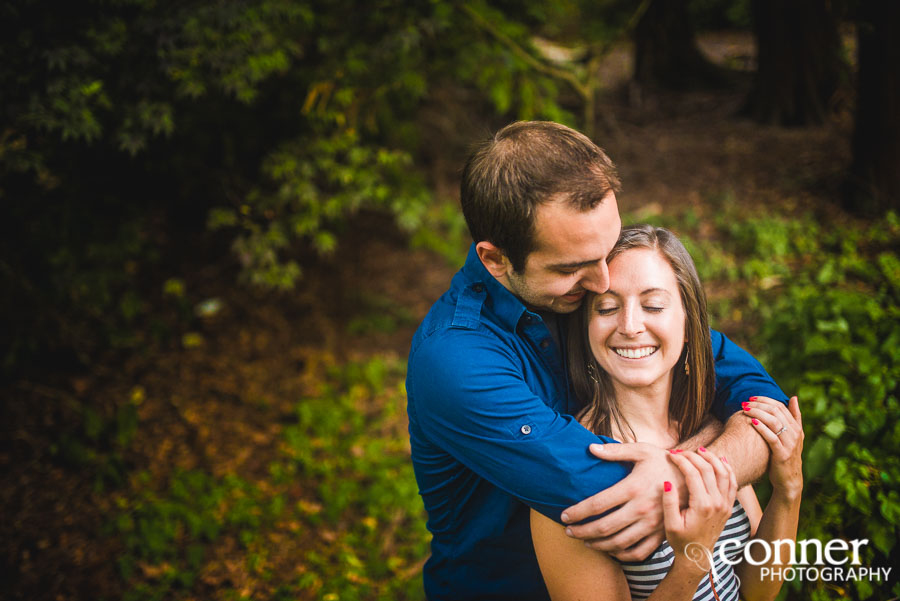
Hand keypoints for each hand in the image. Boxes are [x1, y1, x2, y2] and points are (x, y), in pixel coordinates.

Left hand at [561, 442, 684, 560]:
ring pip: (619, 543)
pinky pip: (639, 553)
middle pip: (604, 527)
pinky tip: (610, 550)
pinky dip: (622, 556)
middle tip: (568, 531)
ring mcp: (652, 525)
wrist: (695, 478)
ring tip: (585, 541)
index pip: (598, 504)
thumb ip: (615, 451)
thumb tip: (590, 448)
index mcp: (633, 488)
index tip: (564, 515)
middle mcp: (642, 509)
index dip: (578, 512)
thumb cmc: (663, 461)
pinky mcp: (661, 534)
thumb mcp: (641, 450)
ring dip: (598, 545)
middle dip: (582, 531)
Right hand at [663, 450, 736, 570]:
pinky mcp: (728, 505)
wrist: (698, 554)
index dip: (681, 461)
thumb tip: (668, 482)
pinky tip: (720, 460)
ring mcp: (725, 504)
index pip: (693, 474)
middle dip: (694, 456)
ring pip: (723, 473)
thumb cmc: (681, 540)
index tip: (671, 455)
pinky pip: (732, 482)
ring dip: (712, 458)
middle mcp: (717, 503)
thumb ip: (669, 502)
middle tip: (682, 451)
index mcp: (702, 506)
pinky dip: (727, 468)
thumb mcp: (670, 524)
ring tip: (700, 450)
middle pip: (708, 469)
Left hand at [743, 395, 803, 497]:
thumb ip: (794, 417)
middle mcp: (795, 434)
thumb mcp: (793, 436)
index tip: (751, 398)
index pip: (780, 406)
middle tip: (745, 403)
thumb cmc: (785, 455)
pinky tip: (752, 422)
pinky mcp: (782, 454)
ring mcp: (789, 444)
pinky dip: (762, 428)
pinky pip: (772, 438)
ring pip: (774, 422)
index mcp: (796, 428)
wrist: (788, 480)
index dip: (765, 400)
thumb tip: (794, 397)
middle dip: (759, 405)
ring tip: (745, 410)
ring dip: (758, 413)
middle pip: (776, 412)